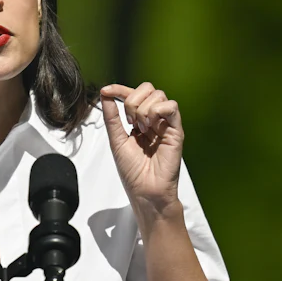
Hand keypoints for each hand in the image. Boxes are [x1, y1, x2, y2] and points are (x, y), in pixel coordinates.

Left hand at [100, 83, 183, 213]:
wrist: (145, 191)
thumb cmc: (133, 172)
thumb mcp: (116, 140)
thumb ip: (111, 117)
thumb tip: (104, 94)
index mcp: (140, 121)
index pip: (133, 95)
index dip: (119, 89)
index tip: (106, 91)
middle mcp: (155, 120)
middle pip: (148, 89)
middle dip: (132, 101)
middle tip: (130, 122)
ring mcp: (166, 125)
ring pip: (159, 95)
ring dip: (143, 109)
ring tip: (141, 129)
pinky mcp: (177, 131)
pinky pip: (172, 107)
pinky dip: (158, 111)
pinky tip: (151, 127)